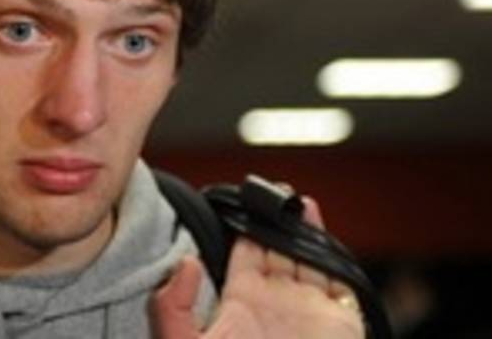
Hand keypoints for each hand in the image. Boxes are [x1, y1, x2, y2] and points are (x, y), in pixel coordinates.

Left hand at [151, 197, 364, 338]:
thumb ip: (170, 309)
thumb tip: (185, 263)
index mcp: (243, 303)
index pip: (246, 252)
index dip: (246, 225)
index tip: (244, 200)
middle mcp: (278, 302)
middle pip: (280, 248)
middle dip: (279, 220)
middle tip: (274, 193)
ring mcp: (310, 308)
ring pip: (310, 256)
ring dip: (306, 228)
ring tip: (296, 201)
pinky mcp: (339, 318)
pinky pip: (340, 277)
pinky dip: (332, 250)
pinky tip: (316, 224)